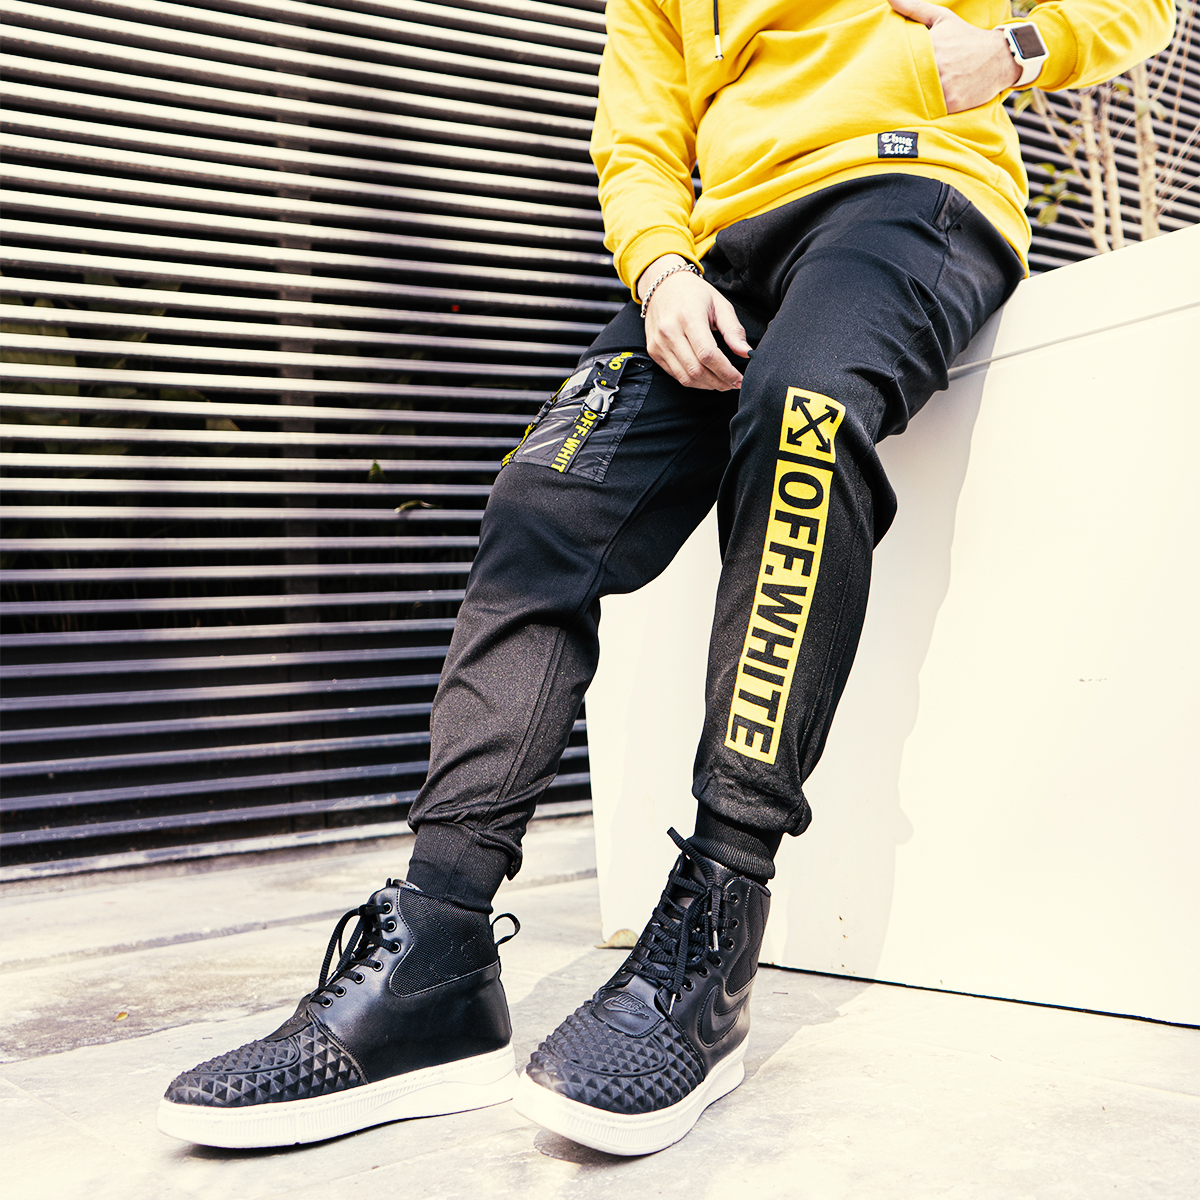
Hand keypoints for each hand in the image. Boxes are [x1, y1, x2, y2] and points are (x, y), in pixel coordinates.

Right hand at [637, 255, 750, 389]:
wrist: (662, 285)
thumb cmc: (694, 294)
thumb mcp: (719, 305)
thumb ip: (734, 330)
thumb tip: (746, 352)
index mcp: (689, 317)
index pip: (708, 354)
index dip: (726, 371)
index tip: (739, 379)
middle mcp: (670, 332)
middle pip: (696, 370)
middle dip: (718, 382)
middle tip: (733, 384)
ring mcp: (659, 343)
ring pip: (685, 377)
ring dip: (706, 385)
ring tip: (721, 383)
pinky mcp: (654, 351)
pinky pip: (675, 374)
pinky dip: (693, 380)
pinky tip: (706, 377)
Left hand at [888, 0, 1020, 112]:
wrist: (1000, 57)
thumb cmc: (966, 37)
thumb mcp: (942, 19)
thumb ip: (914, 8)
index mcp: (930, 45)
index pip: (898, 60)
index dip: (886, 69)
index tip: (878, 73)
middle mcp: (937, 65)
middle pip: (904, 81)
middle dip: (894, 86)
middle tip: (882, 92)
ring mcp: (944, 85)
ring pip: (915, 98)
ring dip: (906, 101)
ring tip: (896, 103)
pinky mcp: (951, 102)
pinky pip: (929, 110)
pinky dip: (922, 110)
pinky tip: (916, 109)